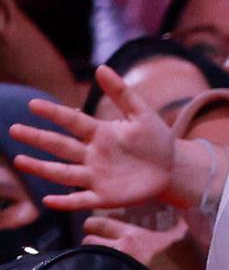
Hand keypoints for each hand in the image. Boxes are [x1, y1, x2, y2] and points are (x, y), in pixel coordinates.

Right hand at [9, 66, 173, 209]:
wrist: (172, 168)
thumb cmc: (155, 140)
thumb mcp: (142, 114)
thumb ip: (122, 93)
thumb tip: (101, 68)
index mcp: (100, 133)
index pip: (73, 121)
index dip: (55, 113)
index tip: (33, 104)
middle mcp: (92, 154)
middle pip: (60, 146)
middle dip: (38, 138)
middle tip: (13, 129)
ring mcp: (96, 176)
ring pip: (63, 173)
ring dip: (42, 168)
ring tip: (20, 160)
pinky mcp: (104, 197)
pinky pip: (80, 200)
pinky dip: (65, 201)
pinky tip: (48, 200)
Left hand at [83, 213, 195, 268]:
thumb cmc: (185, 263)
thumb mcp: (184, 236)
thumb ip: (180, 221)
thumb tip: (184, 210)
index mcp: (133, 236)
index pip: (99, 223)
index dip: (95, 224)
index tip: (98, 227)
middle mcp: (119, 252)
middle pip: (88, 241)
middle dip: (92, 242)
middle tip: (101, 244)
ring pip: (87, 259)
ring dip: (93, 258)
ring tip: (103, 260)